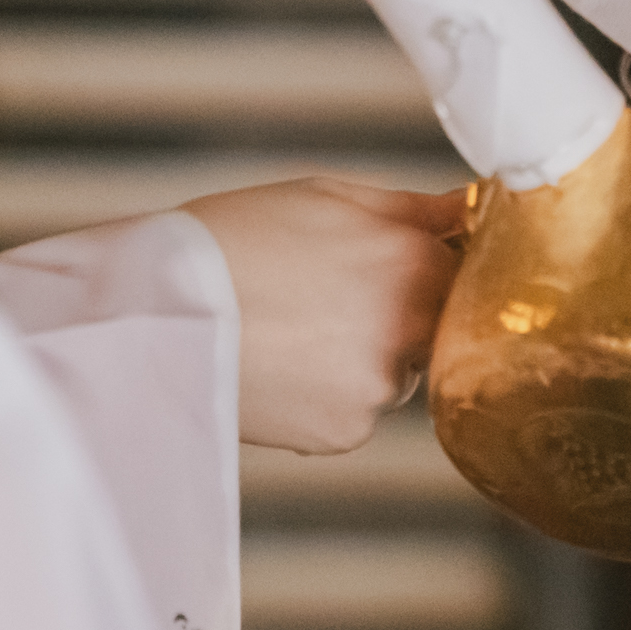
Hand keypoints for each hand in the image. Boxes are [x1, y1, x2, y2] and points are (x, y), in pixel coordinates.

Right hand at [183, 177, 463, 454]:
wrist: (158, 312)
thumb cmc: (236, 238)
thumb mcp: (327, 196)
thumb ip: (413, 209)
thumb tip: (472, 207)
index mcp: (415, 263)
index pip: (466, 272)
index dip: (430, 267)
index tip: (391, 266)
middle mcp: (411, 330)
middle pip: (435, 328)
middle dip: (398, 315)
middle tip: (328, 298)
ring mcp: (380, 388)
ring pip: (393, 373)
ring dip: (362, 358)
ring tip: (292, 330)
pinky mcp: (346, 433)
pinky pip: (355, 413)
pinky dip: (328, 397)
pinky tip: (282, 367)